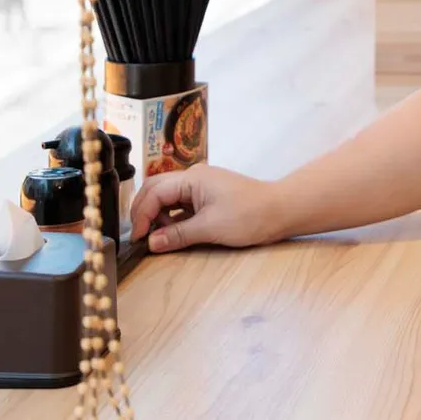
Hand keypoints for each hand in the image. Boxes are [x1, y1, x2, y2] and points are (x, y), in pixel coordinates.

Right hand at [129, 164, 286, 252]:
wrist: (281, 211)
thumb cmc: (249, 215)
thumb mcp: (209, 228)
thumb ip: (177, 235)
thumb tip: (152, 243)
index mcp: (192, 178)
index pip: (154, 192)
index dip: (142, 216)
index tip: (139, 238)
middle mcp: (194, 177)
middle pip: (156, 190)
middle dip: (145, 212)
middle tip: (141, 236)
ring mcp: (201, 186)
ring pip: (168, 197)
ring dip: (159, 216)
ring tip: (159, 237)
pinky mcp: (208, 196)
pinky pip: (181, 204)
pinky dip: (172, 217)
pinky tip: (172, 233)